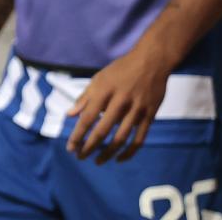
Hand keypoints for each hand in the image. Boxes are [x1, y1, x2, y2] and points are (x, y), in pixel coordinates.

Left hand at [66, 46, 169, 163]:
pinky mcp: (150, 115)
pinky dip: (129, 152)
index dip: (78, 135)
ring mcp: (137, 109)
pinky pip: (139, 139)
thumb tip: (70, 115)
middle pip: (103, 130)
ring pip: (121, 138)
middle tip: (81, 157)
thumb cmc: (121, 69)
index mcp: (104, 90)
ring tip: (98, 161)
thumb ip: (84, 97)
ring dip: (108, 153)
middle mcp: (120, 101)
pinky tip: (119, 159)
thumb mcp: (99, 78)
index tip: (70, 148)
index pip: (88, 117)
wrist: (152, 60)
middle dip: (90, 147)